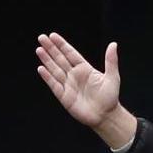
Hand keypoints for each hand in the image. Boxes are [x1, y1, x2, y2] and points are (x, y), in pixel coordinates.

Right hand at [35, 32, 136, 147]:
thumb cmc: (110, 98)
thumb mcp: (112, 77)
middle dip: (51, 49)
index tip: (53, 36)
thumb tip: (113, 44)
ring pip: (55, 70)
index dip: (61, 45)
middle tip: (41, 38)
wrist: (106, 116)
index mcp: (85, 69)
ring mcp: (68, 86)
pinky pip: (54, 85)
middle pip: (60, 59)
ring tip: (39, 50)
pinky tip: (41, 68)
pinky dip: (47, 77)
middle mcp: (74, 75)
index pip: (70, 53)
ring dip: (47, 60)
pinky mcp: (64, 97)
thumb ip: (111, 61)